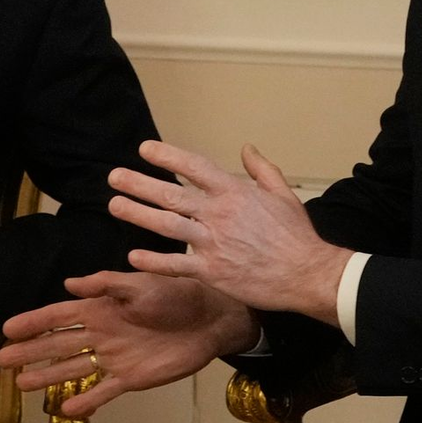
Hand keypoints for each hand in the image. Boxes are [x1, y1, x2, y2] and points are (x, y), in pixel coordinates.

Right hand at [0, 271, 257, 416]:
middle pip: (59, 344)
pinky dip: (86, 402)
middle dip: (31, 351)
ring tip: (21, 384)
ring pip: (74, 369)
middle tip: (2, 360)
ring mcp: (114, 357)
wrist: (210, 318)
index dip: (34, 322)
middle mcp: (101, 333)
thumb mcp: (141, 283)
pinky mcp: (131, 378)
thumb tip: (70, 284)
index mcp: (101, 308)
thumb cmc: (176, 293)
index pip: (59, 316)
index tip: (7, 328)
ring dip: (48, 376)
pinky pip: (103, 391)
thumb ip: (107, 285)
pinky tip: (66, 411)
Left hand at [107, 140, 351, 323]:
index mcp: (235, 193)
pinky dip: (154, 260)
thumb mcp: (282, 193)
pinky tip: (133, 255)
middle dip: (139, 184)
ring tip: (115, 205)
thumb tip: (246, 148)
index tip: (144, 149)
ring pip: (167, 226)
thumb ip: (261, 169)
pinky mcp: (212, 271)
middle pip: (171, 195)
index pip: (194, 168)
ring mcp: (213, 243)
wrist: (306, 274)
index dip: (168, 157)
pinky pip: (176, 265)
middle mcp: (219, 215)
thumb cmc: (297, 235)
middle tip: (114, 177)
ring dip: (138, 214)